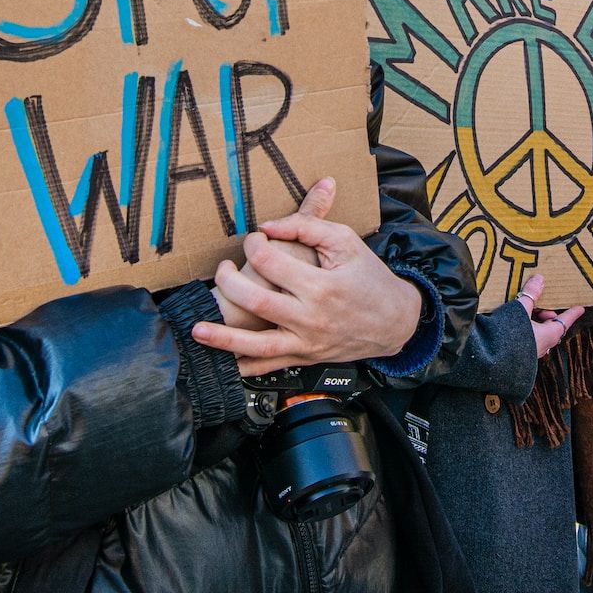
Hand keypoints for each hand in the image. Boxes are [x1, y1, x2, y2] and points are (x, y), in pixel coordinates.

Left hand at [193, 177, 425, 376]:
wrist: (395, 321)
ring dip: (223, 339)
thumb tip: (268, 225)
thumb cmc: (369, 278)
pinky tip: (222, 361)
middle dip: (230, 283)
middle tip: (222, 269)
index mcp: (321, 286)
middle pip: (258, 302)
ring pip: (257, 346)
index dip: (254, 246)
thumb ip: (307, 226)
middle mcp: (311, 318)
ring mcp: (306, 342)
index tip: (254, 239)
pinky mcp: (304, 358)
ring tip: (196, 330)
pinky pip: (268, 368)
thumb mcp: (346, 242)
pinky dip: (243, 368)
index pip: (272, 263)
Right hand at [515, 273, 583, 361]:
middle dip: (547, 316)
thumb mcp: (520, 310)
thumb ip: (530, 295)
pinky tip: (515, 326)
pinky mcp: (520, 357)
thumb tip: (540, 278)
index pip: (564, 321)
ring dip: (535, 324)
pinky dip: (527, 331)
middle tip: (537, 305)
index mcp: (548, 335)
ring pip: (540, 334)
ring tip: (524, 314)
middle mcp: (543, 346)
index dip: (571, 313)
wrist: (492, 362)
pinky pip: (529, 340)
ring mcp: (532, 353)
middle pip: (551, 327)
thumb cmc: (510, 334)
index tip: (580, 308)